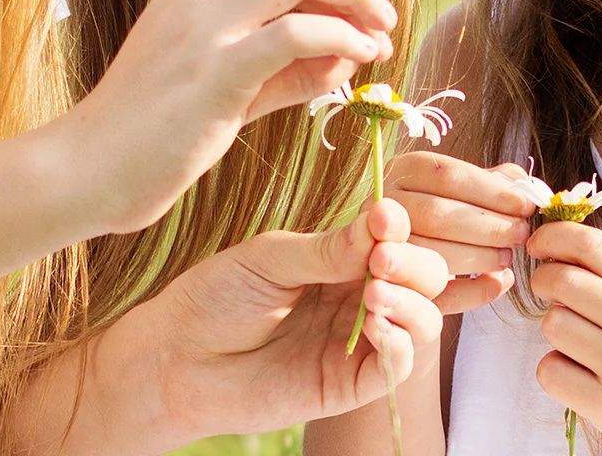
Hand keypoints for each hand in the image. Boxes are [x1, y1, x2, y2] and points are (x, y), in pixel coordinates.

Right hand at [61, 0, 396, 233]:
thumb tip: (348, 57)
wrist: (82, 171)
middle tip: (384, 21)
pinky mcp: (215, 66)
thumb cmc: (149, 137)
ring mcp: (206, 21)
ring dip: (357, 0)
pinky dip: (340, 38)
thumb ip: (285, 70)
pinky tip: (359, 61)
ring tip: (380, 39)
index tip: (366, 21)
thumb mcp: (224, 88)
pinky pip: (295, 32)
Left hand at [130, 198, 449, 446]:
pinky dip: (400, 343)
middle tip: (381, 260)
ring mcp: (356, 340)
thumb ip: (327, 248)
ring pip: (422, 320)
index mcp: (340, 258)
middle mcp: (356, 296)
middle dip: (412, 263)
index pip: (394, 237)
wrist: (178, 358)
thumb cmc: (218, 297)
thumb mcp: (271, 259)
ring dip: (412, 302)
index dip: (398, 226)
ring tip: (375, 292)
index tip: (384, 217)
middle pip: (422, 276)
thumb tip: (382, 224)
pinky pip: (397, 366)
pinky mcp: (348, 384)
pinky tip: (375, 324)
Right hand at [382, 152, 536, 312]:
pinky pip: (433, 294)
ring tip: (508, 257)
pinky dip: (472, 292)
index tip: (524, 204)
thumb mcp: (457, 192)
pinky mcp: (390, 290)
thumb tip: (524, 182)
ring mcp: (379, 248)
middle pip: (435, 213)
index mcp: (403, 172)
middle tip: (520, 233)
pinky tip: (499, 283)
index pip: (445, 173)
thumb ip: (487, 182)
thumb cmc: (438, 218)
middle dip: (486, 225)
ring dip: (478, 256)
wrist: (396, 259)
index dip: (489, 189)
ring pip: (429, 253)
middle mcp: (383, 205)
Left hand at [529, 220, 601, 455]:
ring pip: (553, 324)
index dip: (553, 236)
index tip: (539, 244)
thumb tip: (557, 239)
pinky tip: (578, 371)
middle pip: (562, 281)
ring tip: (579, 339)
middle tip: (548, 288)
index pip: (591, 245)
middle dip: (543, 279)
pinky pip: (550, 370)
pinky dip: (554, 368)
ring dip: (555, 327)